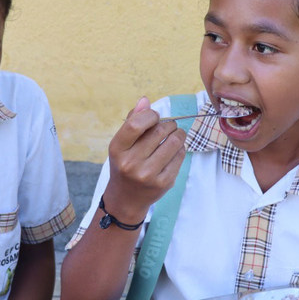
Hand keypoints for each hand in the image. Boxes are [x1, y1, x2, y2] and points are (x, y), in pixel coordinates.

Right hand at [102, 97, 187, 221]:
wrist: (125, 199)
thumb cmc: (124, 164)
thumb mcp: (121, 144)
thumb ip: (132, 121)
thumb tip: (145, 100)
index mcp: (118, 149)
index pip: (136, 124)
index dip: (150, 115)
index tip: (155, 117)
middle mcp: (131, 163)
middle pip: (159, 131)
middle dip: (168, 124)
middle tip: (169, 126)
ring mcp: (148, 174)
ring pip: (174, 143)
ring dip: (179, 134)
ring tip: (176, 134)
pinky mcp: (164, 182)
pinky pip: (180, 156)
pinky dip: (180, 149)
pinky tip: (175, 150)